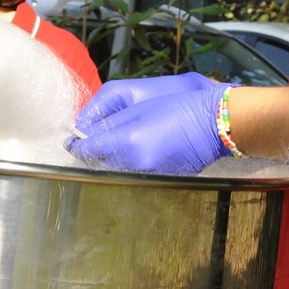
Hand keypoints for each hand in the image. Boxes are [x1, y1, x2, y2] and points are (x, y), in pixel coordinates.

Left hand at [66, 73, 233, 174]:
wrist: (214, 125)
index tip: (73, 138)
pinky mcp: (159, 181)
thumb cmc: (179, 107)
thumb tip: (82, 136)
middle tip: (95, 135)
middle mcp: (134, 165)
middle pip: (99, 163)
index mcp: (128, 143)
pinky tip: (141, 148)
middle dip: (94, 150)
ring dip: (110, 158)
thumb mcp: (139, 107)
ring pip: (114, 169)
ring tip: (122, 140)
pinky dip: (129, 163)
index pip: (87, 150)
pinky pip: (132, 173)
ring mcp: (148, 176)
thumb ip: (107, 123)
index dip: (77, 143)